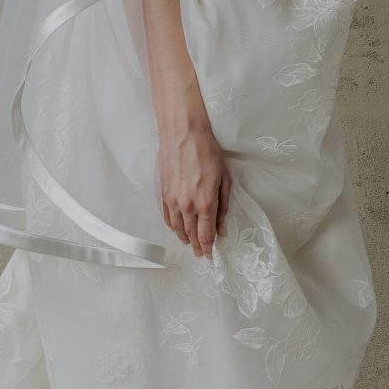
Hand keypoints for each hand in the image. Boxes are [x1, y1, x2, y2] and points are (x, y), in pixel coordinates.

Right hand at [156, 97, 232, 257]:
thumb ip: (223, 206)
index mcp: (206, 203)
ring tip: (190, 242)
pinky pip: (167, 217)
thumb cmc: (207, 152)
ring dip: (184, 238)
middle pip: (191, 235)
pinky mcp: (163, 193)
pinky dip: (173, 226)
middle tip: (201, 253)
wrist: (183, 134)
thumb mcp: (224, 179)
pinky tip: (178, 228)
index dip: (209, 248)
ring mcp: (172, 201)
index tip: (210, 254)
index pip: (206, 235)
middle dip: (197, 246)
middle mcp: (187, 206)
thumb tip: (222, 227)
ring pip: (177, 228)